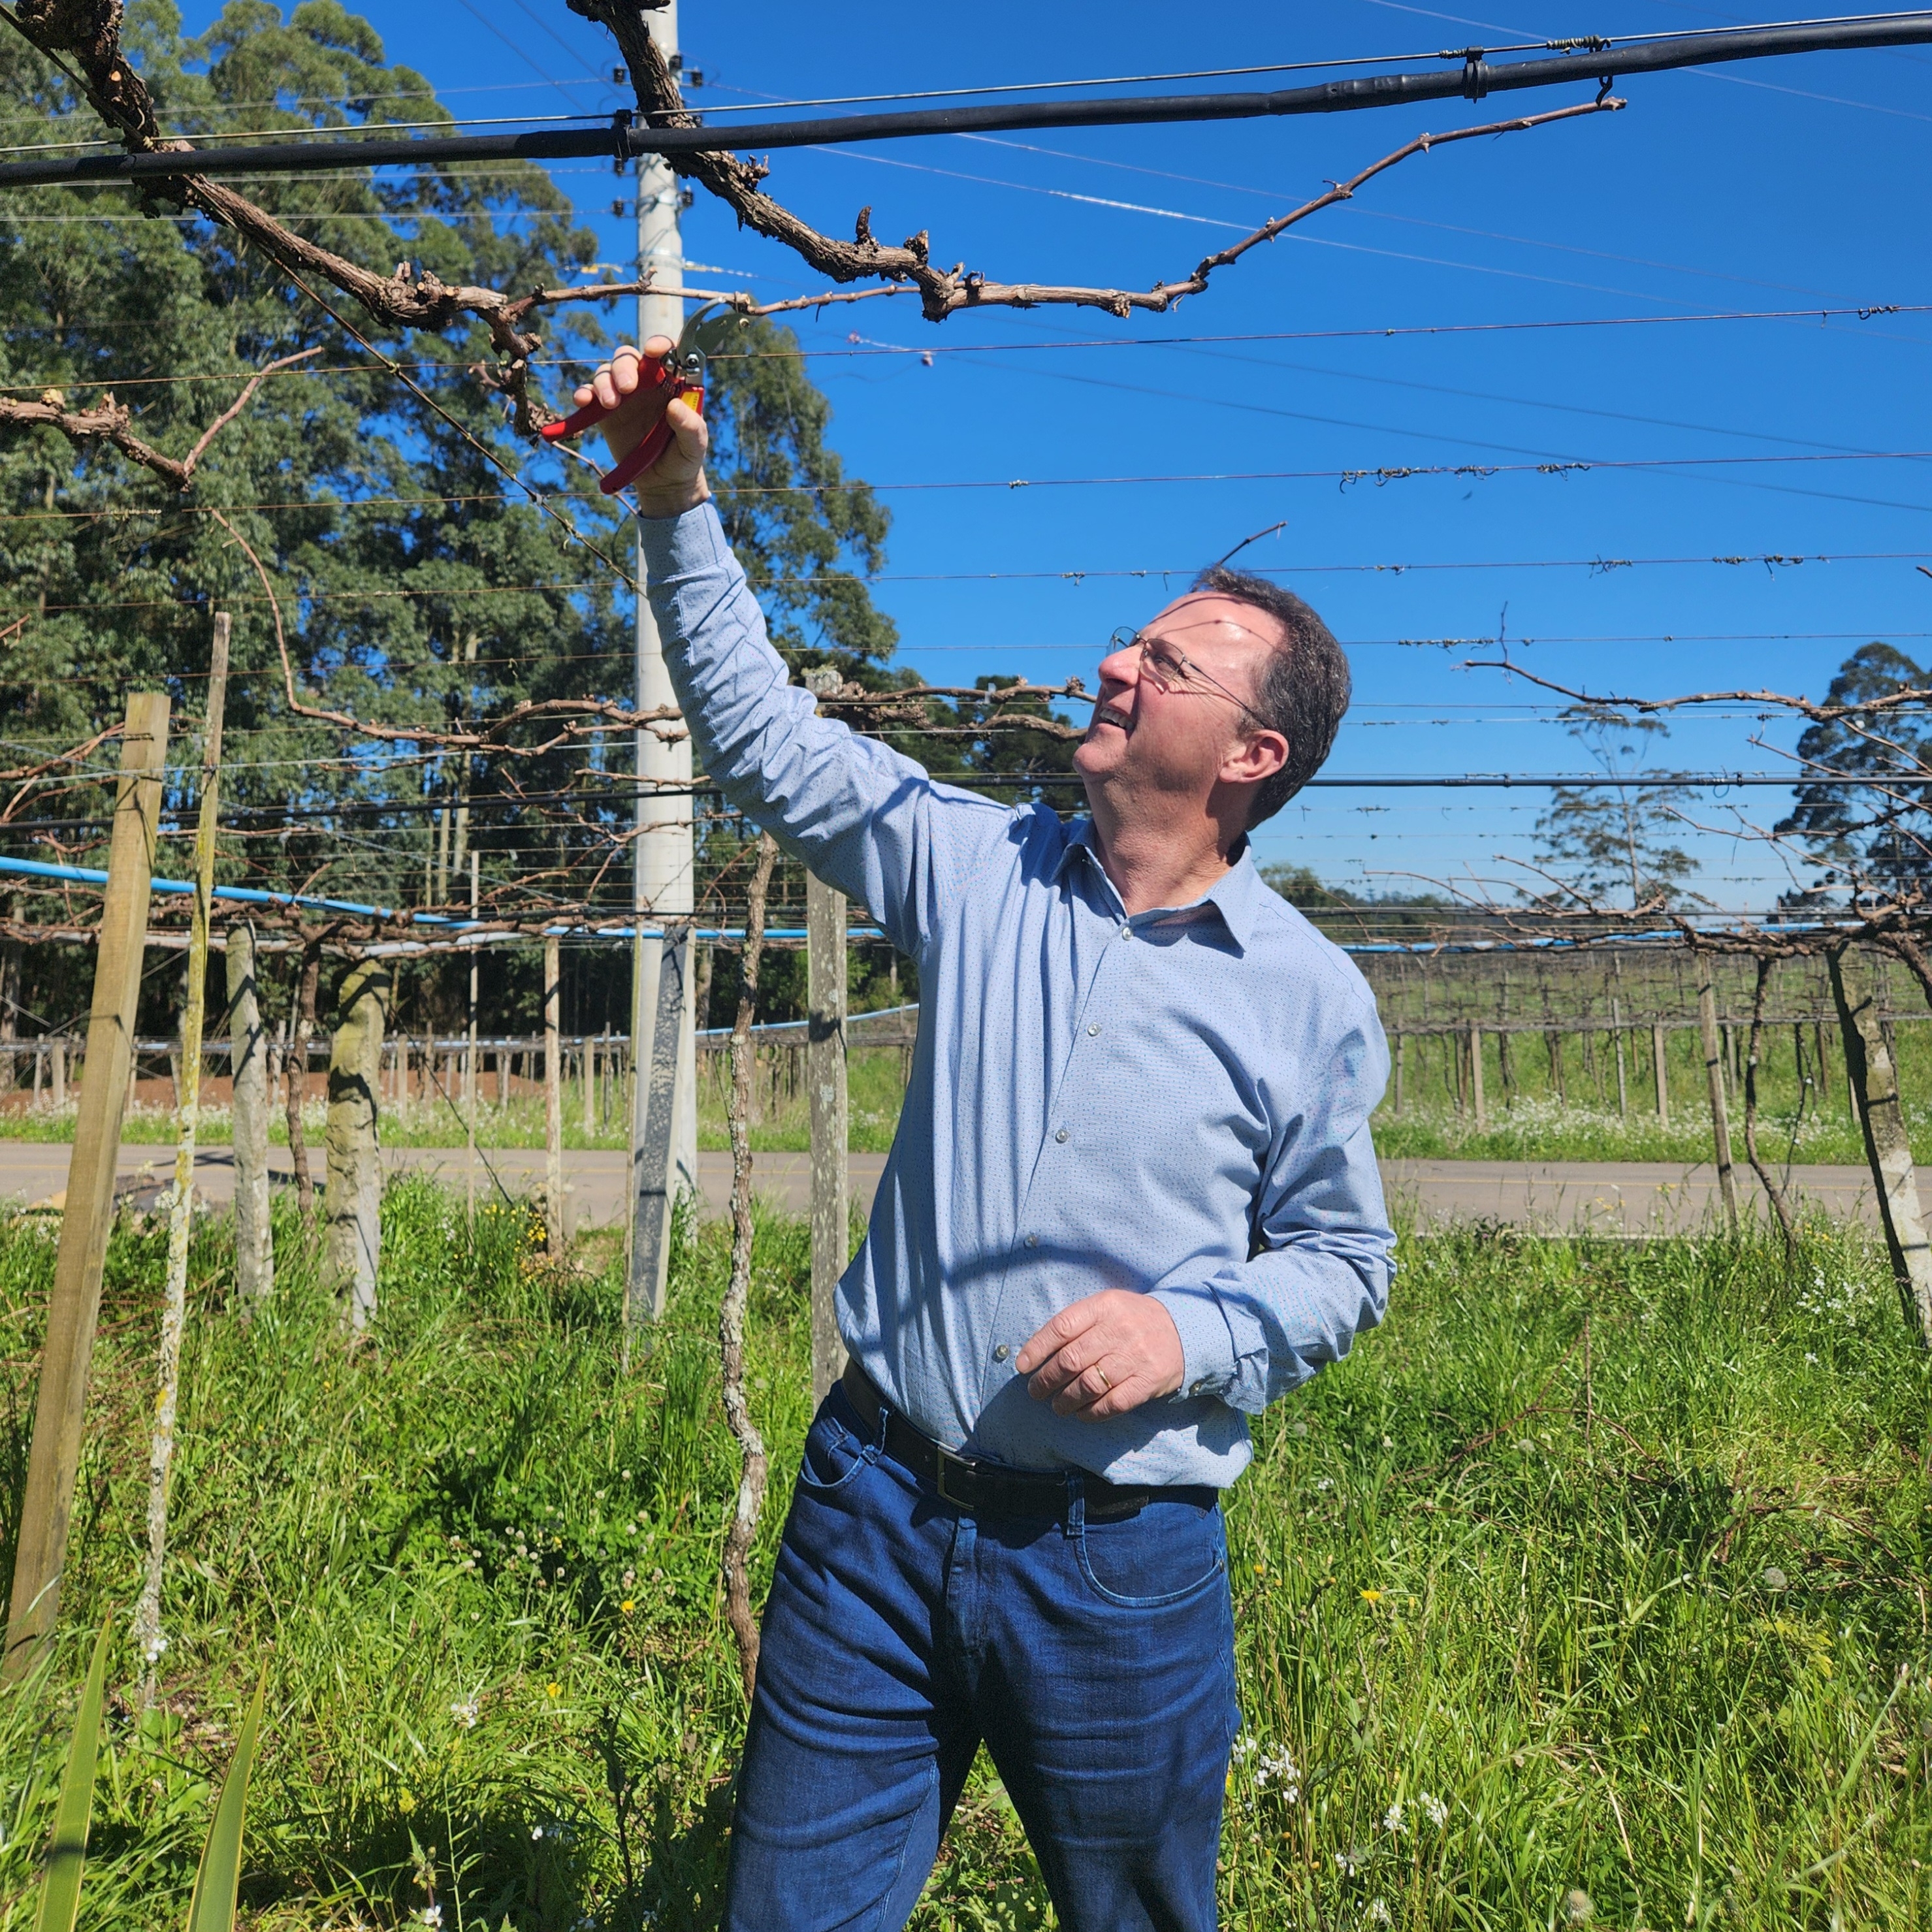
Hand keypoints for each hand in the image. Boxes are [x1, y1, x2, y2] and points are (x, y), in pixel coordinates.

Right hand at [574, 337, 709, 517]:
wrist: (664, 483)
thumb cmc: (684, 457)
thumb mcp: (695, 445)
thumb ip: (690, 426)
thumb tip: (675, 406)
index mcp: (671, 384)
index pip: (665, 354)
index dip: (659, 345)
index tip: (653, 350)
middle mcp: (646, 384)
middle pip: (629, 359)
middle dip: (624, 367)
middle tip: (627, 388)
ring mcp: (624, 396)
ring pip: (607, 373)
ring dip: (605, 383)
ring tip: (610, 405)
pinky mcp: (605, 413)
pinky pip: (590, 395)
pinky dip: (584, 394)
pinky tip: (582, 402)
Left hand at [1015, 1290, 1184, 1421]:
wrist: (1185, 1330)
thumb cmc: (1133, 1319)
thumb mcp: (1107, 1307)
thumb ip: (1077, 1323)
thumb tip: (1037, 1353)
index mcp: (1104, 1306)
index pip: (1061, 1327)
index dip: (1037, 1349)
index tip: (1022, 1366)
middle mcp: (1119, 1330)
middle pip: (1070, 1360)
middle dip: (1045, 1380)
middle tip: (1035, 1391)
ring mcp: (1135, 1357)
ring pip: (1088, 1385)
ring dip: (1064, 1400)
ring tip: (1056, 1406)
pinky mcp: (1147, 1382)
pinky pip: (1112, 1404)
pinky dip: (1091, 1413)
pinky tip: (1081, 1414)